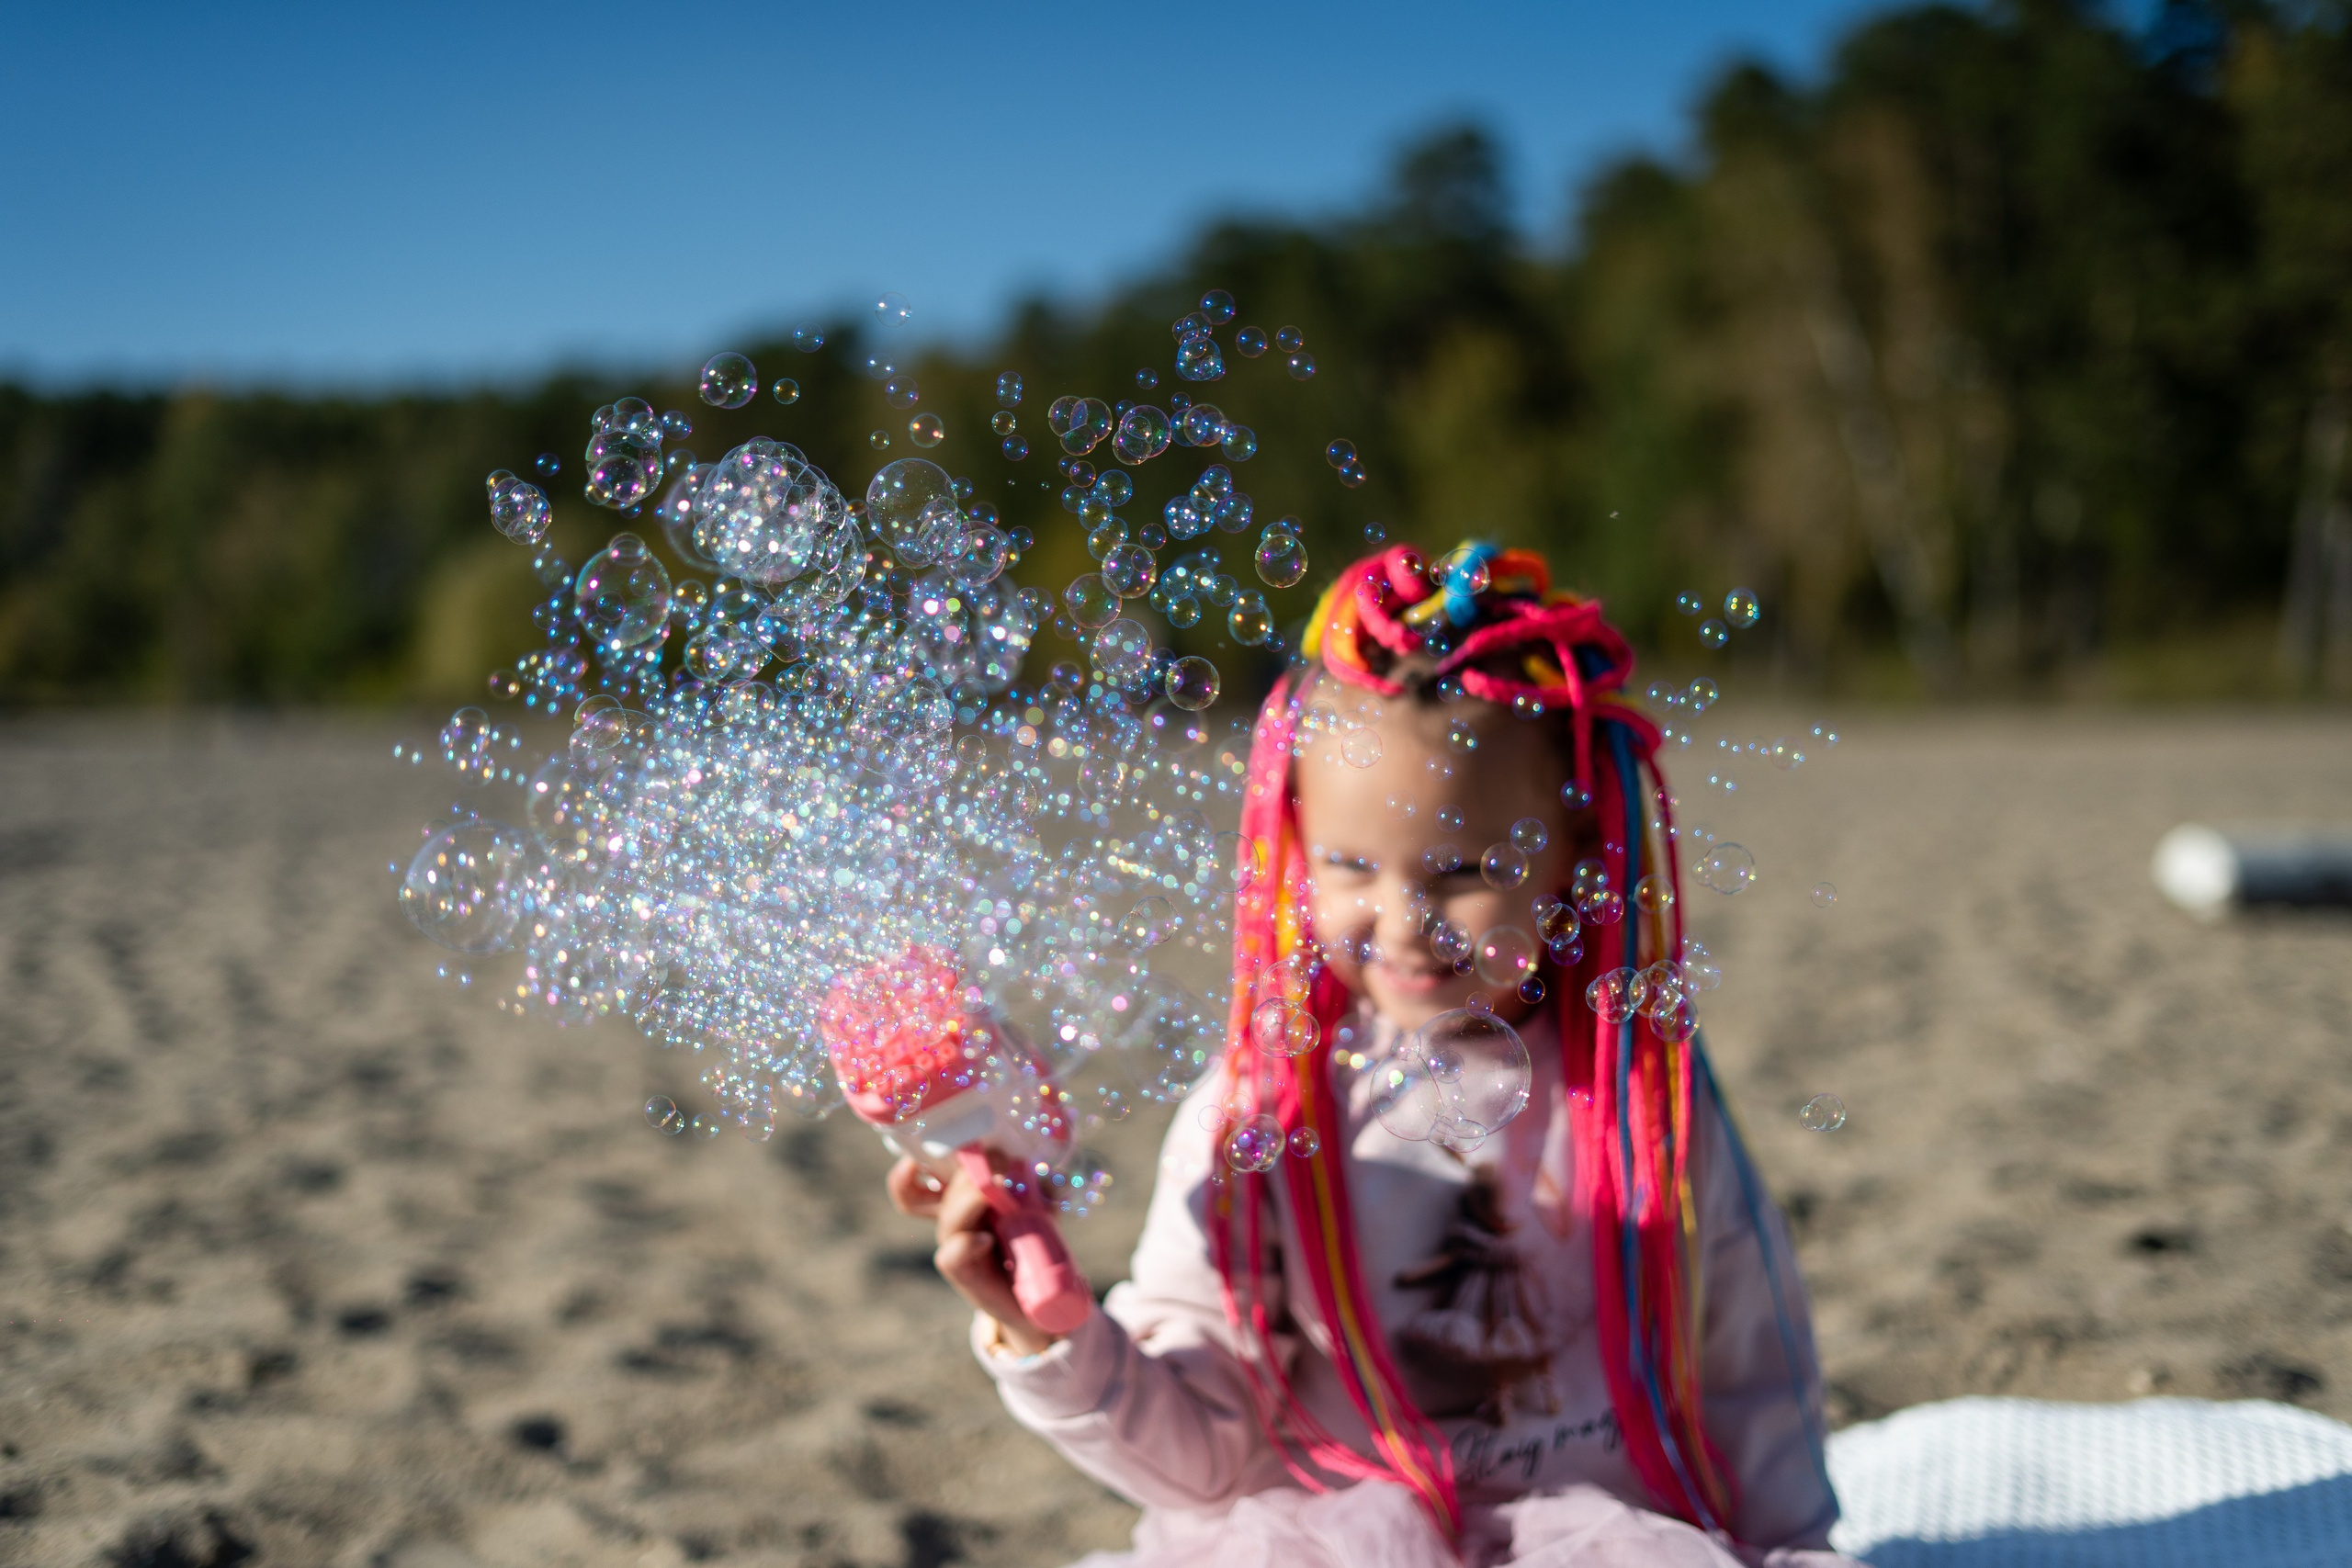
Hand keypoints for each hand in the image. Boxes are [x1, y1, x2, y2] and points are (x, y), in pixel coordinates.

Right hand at [885, 1155, 1060, 1355]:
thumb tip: (1044, 1171)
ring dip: (971, 1199)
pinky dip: (967, 1244)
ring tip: (999, 1187)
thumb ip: (1038, 1189)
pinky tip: (986, 1240)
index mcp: (960, 1201)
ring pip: (950, 1219)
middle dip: (968, 1173)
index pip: (915, 1188)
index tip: (916, 1160)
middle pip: (944, 1192)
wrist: (1038, 1297)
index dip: (905, 1176)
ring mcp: (955, 1247)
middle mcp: (952, 1222)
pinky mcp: (963, 1273)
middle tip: (1001, 1163)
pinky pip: (952, 1256)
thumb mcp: (1040, 1210)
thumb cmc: (1034, 1245)